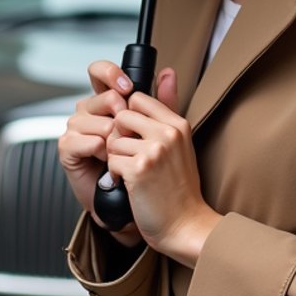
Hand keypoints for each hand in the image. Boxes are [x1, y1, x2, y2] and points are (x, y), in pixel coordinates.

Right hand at [58, 59, 144, 247]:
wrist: (136, 202)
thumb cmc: (144, 166)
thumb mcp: (157, 130)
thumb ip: (161, 101)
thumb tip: (168, 72)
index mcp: (107, 101)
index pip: (100, 72)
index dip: (111, 73)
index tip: (128, 87)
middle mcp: (89, 111)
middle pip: (100, 95)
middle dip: (119, 112)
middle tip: (130, 131)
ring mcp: (76, 129)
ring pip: (92, 118)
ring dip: (111, 137)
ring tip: (120, 152)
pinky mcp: (67, 149)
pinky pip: (80, 139)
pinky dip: (98, 149)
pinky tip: (106, 159)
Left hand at [105, 68, 220, 264]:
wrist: (186, 225)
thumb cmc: (179, 188)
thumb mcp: (180, 142)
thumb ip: (169, 106)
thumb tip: (166, 71)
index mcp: (177, 124)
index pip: (139, 98)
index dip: (129, 118)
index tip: (136, 139)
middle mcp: (168, 132)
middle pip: (121, 114)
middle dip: (119, 137)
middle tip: (133, 158)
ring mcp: (154, 150)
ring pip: (112, 138)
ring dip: (116, 158)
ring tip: (134, 174)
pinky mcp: (138, 168)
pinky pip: (110, 158)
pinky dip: (114, 174)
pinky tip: (130, 185)